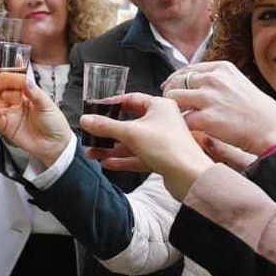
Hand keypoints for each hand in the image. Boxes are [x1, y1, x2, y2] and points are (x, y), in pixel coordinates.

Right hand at [0, 82, 73, 163]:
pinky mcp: (5, 127)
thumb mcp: (47, 104)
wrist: (55, 145)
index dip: (2, 72)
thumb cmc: (54, 122)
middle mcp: (12, 102)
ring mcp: (7, 114)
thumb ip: (35, 93)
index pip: (9, 80)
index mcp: (23, 93)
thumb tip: (26, 79)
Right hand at [79, 94, 213, 200]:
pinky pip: (137, 156)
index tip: (96, 109)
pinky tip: (107, 163)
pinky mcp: (161, 158)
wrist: (190, 176)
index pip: (131, 99)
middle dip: (108, 131)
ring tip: (91, 153)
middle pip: (129, 123)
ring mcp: (161, 141)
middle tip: (90, 135)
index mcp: (159, 106)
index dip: (112, 104)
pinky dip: (123, 159)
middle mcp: (161, 121)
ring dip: (112, 148)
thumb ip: (106, 126)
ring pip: (131, 142)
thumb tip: (85, 119)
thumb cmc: (167, 146)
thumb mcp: (131, 132)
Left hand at [162, 62, 275, 155]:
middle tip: (170, 106)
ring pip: (173, 98)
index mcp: (221, 68)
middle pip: (177, 82)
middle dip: (171, 94)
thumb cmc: (257, 111)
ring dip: (172, 109)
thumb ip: (218, 81)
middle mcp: (213, 79)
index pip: (188, 69)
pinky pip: (182, 119)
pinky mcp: (206, 119)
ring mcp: (209, 98)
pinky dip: (181, 125)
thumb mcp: (239, 83)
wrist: (271, 128)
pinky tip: (185, 130)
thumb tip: (196, 84)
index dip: (176, 80)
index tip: (170, 88)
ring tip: (176, 119)